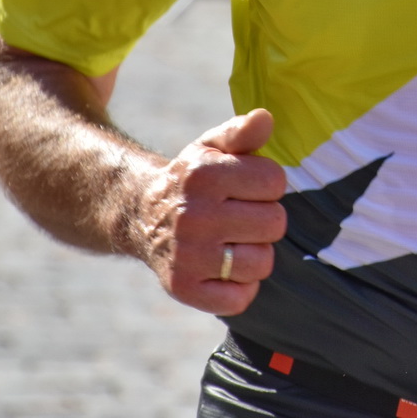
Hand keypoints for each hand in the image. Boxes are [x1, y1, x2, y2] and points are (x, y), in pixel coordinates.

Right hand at [135, 109, 286, 315]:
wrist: (141, 215)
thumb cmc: (193, 180)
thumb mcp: (212, 146)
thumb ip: (242, 131)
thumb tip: (264, 118)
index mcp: (204, 175)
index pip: (274, 182)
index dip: (267, 184)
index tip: (248, 187)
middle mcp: (193, 216)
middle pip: (273, 223)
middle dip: (265, 219)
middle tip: (242, 217)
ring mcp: (187, 255)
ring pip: (261, 263)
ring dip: (255, 254)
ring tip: (235, 242)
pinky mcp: (183, 288)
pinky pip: (239, 299)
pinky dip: (240, 288)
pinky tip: (224, 270)